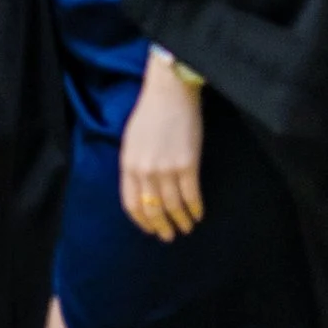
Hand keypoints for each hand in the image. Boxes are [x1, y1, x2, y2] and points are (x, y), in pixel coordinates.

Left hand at [119, 54, 203, 239]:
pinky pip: (191, 195)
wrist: (170, 91)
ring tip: (187, 227)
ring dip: (181, 220)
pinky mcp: (188, 164)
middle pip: (152, 209)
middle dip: (161, 226)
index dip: (142, 221)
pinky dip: (195, 208)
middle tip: (169, 235)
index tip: (150, 229)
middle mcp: (145, 171)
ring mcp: (166, 168)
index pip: (131, 204)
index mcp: (128, 165)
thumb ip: (134, 166)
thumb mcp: (131, 141)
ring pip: (173, 206)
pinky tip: (198, 214)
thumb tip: (143, 192)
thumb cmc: (150, 113)